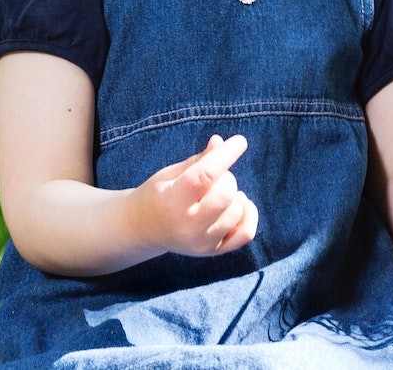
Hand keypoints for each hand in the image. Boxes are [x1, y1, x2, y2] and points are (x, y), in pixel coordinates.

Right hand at [129, 134, 258, 257]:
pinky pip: (245, 233)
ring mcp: (202, 243)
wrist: (143, 228)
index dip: (224, 156)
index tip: (239, 141)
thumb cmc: (157, 194)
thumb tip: (220, 143)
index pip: (204, 177)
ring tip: (220, 191)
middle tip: (216, 175)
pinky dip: (249, 214)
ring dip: (235, 195)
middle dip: (226, 177)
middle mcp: (187, 227)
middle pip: (224, 195)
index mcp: (170, 202)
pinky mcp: (213, 251)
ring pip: (237, 212)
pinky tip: (238, 204)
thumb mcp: (170, 173)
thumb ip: (197, 160)